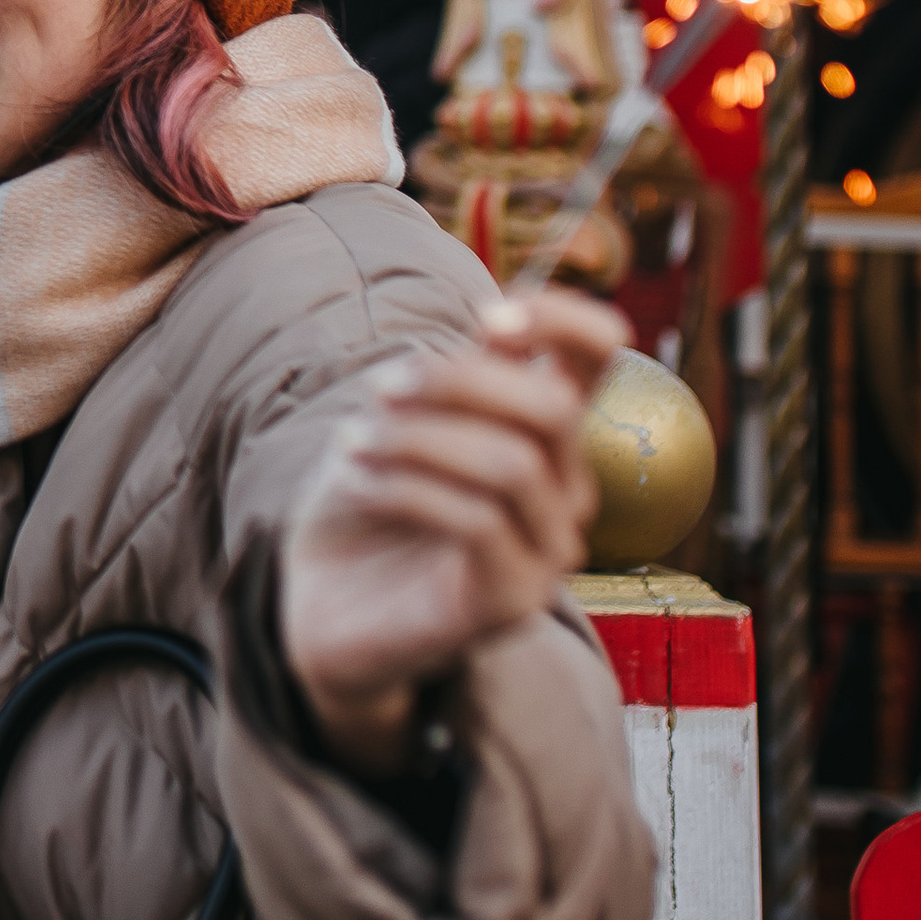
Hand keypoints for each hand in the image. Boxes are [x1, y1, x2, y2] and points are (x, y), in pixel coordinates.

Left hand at [279, 288, 621, 776]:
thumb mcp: (398, 418)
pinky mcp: (514, 602)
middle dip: (458, 382)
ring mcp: (549, 552)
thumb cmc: (366, 496)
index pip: (597, 359)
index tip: (489, 317)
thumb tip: (495, 318)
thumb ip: (454, 376)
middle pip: (553, 410)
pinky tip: (356, 481)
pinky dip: (407, 487)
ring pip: (513, 465)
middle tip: (377, 389)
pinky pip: (478, 523)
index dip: (563, 321)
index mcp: (542, 432)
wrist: (323, 601)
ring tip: (350, 441)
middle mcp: (565, 490)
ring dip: (419, 439)